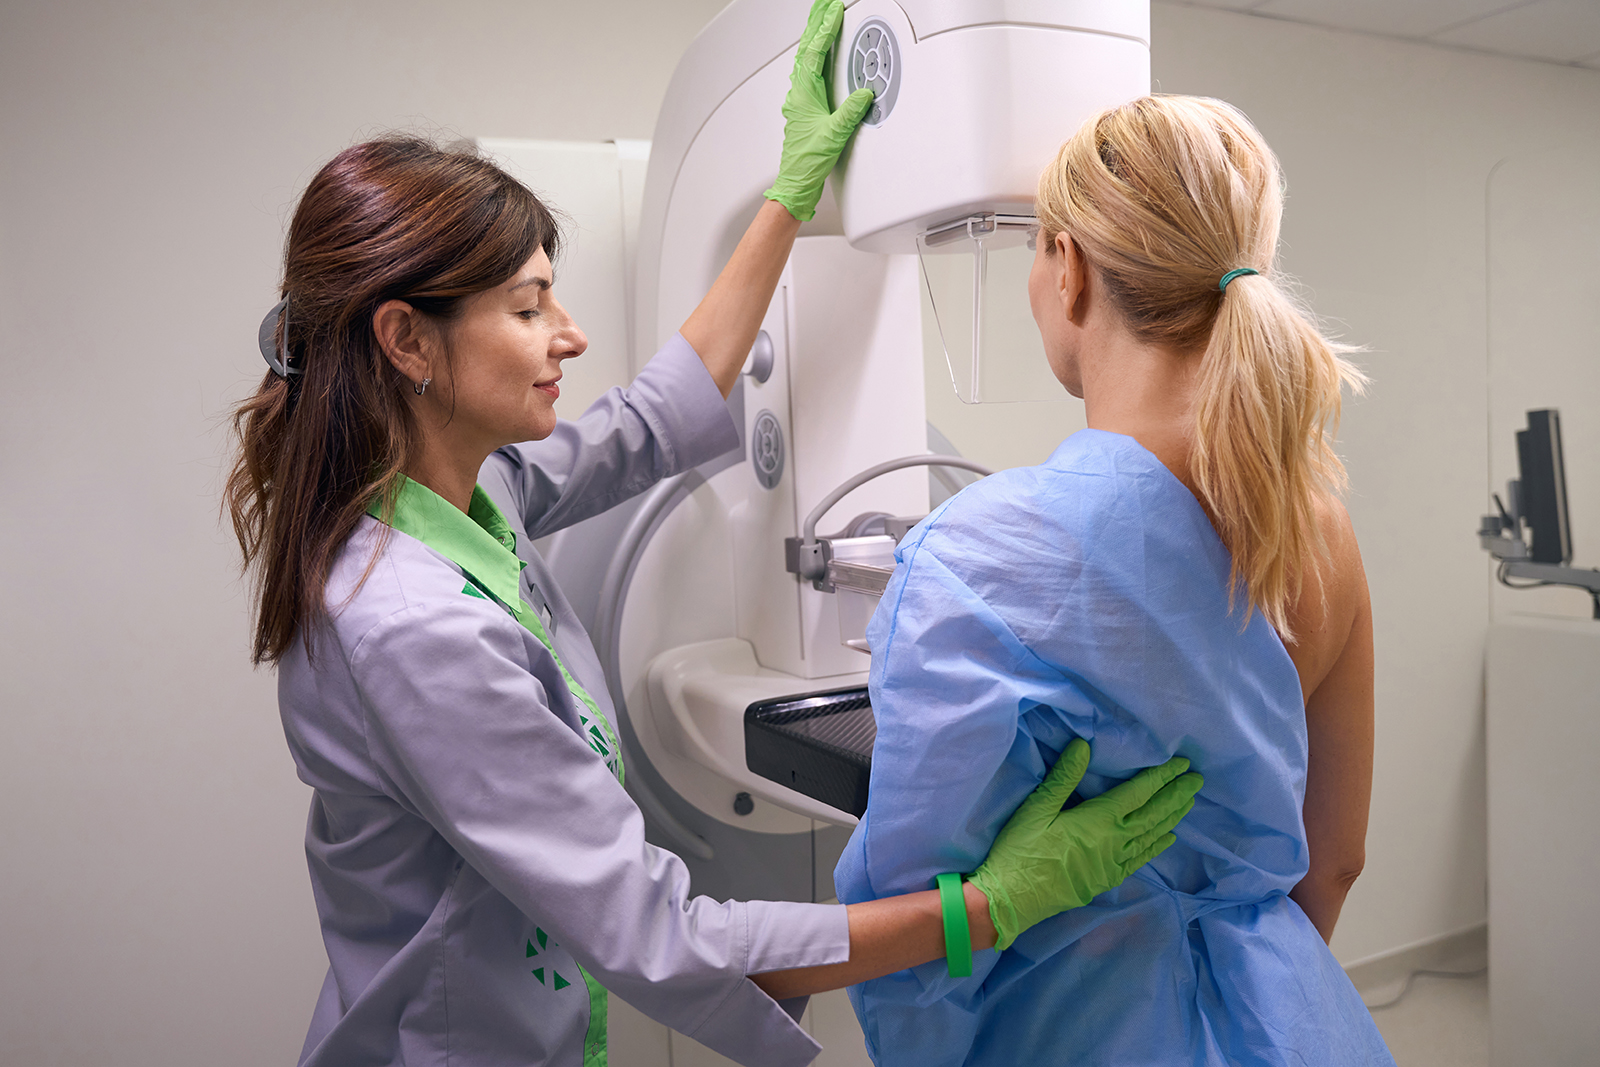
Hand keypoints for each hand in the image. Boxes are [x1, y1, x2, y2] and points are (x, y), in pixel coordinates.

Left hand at [763, 0, 874, 220]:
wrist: (796, 182)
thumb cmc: (808, 162)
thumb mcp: (835, 135)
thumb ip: (850, 112)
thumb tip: (863, 94)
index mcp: (804, 94)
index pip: (815, 53)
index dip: (825, 30)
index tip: (832, 11)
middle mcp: (799, 94)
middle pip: (807, 50)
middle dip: (816, 24)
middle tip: (823, 5)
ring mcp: (800, 100)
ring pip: (806, 60)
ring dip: (814, 38)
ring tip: (822, 21)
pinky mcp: (805, 108)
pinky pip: (809, 74)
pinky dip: (815, 57)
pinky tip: (820, 57)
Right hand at [968, 739, 1202, 948]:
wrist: (1012, 899)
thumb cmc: (1021, 850)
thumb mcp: (1037, 808)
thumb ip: (1063, 777)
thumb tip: (1084, 745)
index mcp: (1098, 820)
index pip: (1138, 793)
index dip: (1161, 777)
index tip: (1182, 765)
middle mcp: (1114, 841)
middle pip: (1153, 814)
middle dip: (1176, 796)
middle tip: (1197, 781)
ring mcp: (1113, 862)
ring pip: (1151, 836)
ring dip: (1172, 818)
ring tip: (1189, 803)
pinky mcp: (1107, 878)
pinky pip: (1140, 859)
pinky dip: (1157, 846)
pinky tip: (1168, 838)